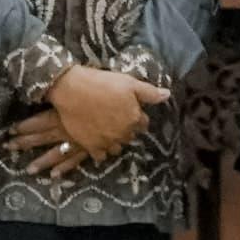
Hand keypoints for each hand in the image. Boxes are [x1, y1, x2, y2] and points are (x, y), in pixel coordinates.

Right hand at [28, 65, 166, 166]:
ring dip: (115, 141)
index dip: (137, 117)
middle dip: (127, 129)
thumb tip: (167, 95)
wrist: (71, 89)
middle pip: (130, 136)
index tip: (130, 112)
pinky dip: (101, 151)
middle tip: (117, 120)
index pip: (143, 124)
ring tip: (108, 132)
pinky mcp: (90, 145)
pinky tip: (98, 142)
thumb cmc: (102, 83)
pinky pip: (101, 156)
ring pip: (117, 147)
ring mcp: (106, 141)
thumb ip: (149, 93)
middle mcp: (123, 133)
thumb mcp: (129, 83)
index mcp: (134, 118)